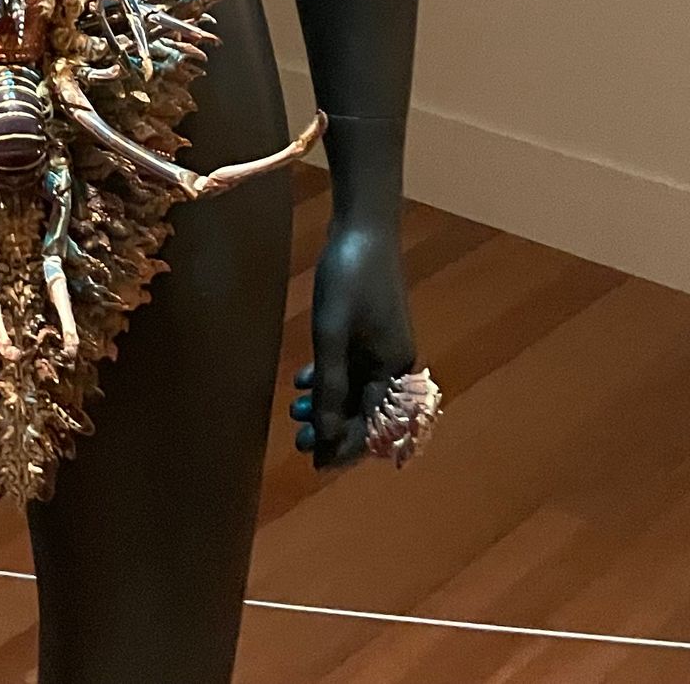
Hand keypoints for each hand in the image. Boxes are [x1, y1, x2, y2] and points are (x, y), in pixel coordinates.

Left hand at [289, 211, 415, 470]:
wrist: (363, 224)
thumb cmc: (349, 278)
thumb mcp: (332, 335)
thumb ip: (332, 387)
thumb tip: (328, 437)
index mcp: (393, 370)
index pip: (373, 427)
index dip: (344, 448)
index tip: (315, 464)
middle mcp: (393, 363)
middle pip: (365, 411)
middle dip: (333, 430)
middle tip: (300, 442)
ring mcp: (382, 344)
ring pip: (355, 389)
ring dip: (328, 404)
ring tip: (296, 413)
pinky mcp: (369, 328)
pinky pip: (350, 366)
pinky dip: (329, 378)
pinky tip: (304, 381)